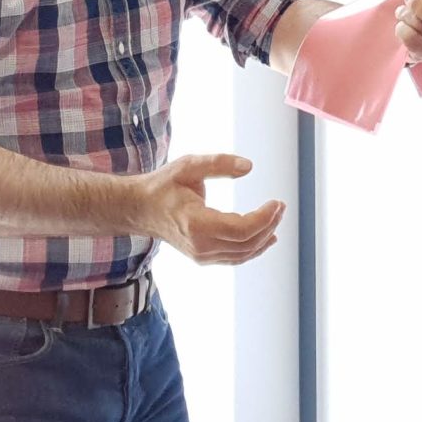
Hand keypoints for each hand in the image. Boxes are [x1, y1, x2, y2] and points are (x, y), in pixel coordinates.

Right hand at [132, 154, 284, 266]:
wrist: (140, 209)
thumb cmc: (164, 186)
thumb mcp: (189, 165)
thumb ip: (219, 163)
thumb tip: (249, 166)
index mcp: (196, 224)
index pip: (241, 230)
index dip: (264, 218)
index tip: (277, 202)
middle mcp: (200, 246)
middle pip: (246, 243)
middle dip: (269, 224)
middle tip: (281, 206)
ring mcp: (201, 255)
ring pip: (243, 254)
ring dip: (265, 236)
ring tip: (277, 216)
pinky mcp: (203, 257)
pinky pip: (235, 257)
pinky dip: (254, 248)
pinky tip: (268, 238)